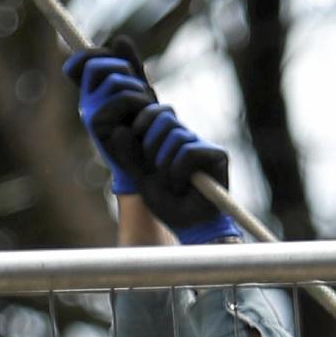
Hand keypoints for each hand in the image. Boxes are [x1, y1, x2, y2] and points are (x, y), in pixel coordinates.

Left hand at [65, 45, 236, 240]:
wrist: (189, 225)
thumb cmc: (166, 202)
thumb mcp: (140, 175)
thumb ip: (129, 153)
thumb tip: (118, 129)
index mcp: (168, 136)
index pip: (152, 110)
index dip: (140, 125)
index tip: (140, 152)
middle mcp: (186, 135)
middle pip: (162, 116)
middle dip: (150, 145)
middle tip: (155, 171)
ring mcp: (202, 144)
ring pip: (173, 134)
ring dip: (164, 164)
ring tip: (170, 182)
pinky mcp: (216, 155)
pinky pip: (187, 151)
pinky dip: (178, 172)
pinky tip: (183, 185)